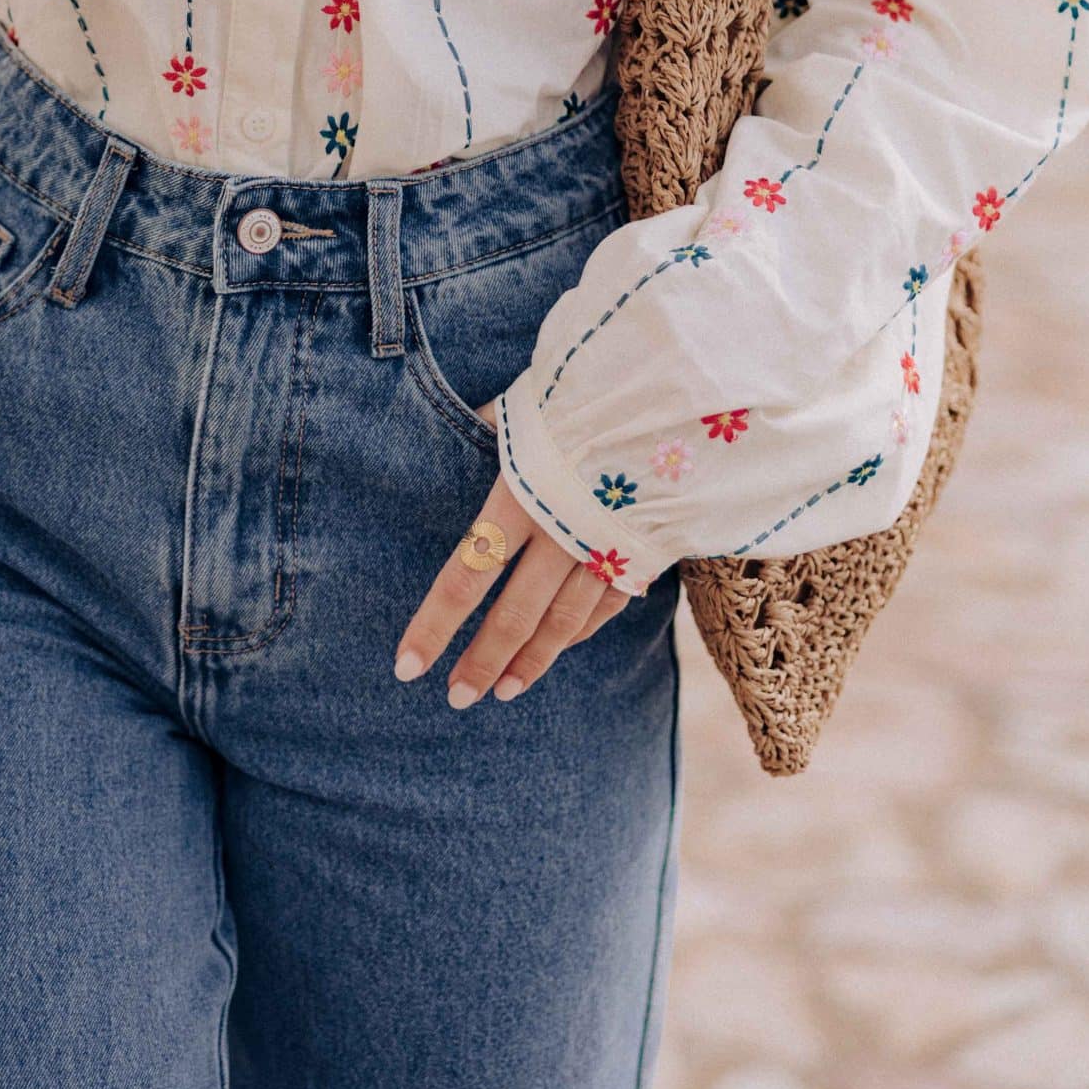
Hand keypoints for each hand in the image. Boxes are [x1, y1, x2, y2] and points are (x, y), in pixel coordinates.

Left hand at [393, 404, 629, 705]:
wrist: (681, 391)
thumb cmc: (588, 390)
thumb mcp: (524, 406)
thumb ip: (484, 430)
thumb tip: (448, 433)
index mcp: (523, 496)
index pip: (467, 575)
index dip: (435, 625)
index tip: (407, 666)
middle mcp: (563, 533)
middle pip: (515, 615)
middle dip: (482, 661)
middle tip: (456, 698)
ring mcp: (608, 549)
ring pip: (564, 623)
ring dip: (531, 661)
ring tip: (503, 691)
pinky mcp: (646, 552)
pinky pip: (606, 607)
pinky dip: (578, 633)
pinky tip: (556, 650)